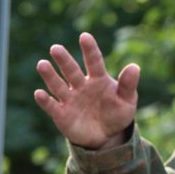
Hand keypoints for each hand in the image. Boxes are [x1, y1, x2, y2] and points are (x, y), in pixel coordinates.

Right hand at [33, 32, 139, 149]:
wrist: (106, 137)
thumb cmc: (117, 114)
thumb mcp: (127, 101)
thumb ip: (128, 85)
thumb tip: (134, 67)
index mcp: (98, 79)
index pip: (94, 61)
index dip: (89, 49)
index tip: (84, 37)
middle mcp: (81, 86)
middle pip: (71, 70)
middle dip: (64, 60)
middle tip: (55, 48)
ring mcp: (70, 99)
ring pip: (58, 85)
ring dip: (50, 76)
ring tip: (42, 64)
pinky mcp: (62, 115)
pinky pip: (52, 106)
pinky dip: (45, 101)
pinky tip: (39, 93)